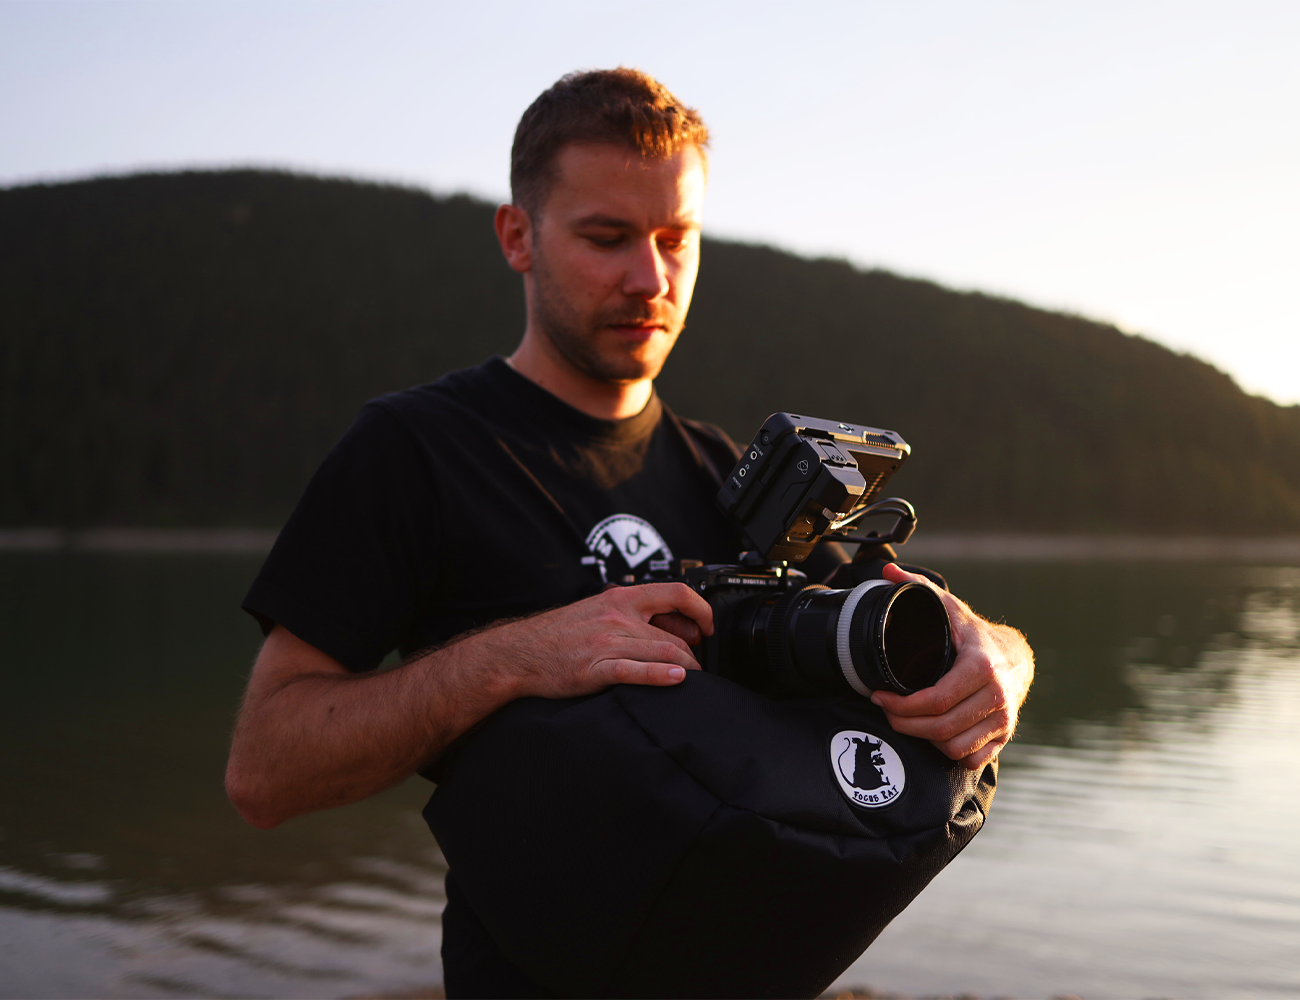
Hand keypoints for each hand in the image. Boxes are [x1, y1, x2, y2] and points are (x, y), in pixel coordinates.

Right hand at [466, 583, 713, 699]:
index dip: (701, 610)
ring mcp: (607, 643)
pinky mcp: (596, 669)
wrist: (519, 653)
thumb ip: (631, 612)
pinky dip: (662, 675)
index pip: (676, 593)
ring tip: (693, 680)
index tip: (707, 628)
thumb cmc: (558, 634)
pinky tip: (677, 680)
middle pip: (675, 634)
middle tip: (700, 666)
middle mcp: (617, 617)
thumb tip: (670, 622)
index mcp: (620, 598)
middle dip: (695, 653)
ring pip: (664, 653)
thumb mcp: (597, 609)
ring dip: (686, 668)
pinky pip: (637, 672)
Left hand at [869, 563, 1033, 769]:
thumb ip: (917, 588)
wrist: (1014, 656)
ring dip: (925, 739)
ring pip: (954, 747)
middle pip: (941, 727)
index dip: (901, 705)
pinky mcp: (1004, 736)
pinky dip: (949, 751)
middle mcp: (997, 696)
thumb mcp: (948, 608)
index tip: (880, 697)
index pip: (936, 700)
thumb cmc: (973, 635)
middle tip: (887, 712)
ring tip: (909, 721)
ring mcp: (1004, 719)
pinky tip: (934, 733)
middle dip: (905, 723)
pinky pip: (971, 758)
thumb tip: (887, 570)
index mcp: (981, 667)